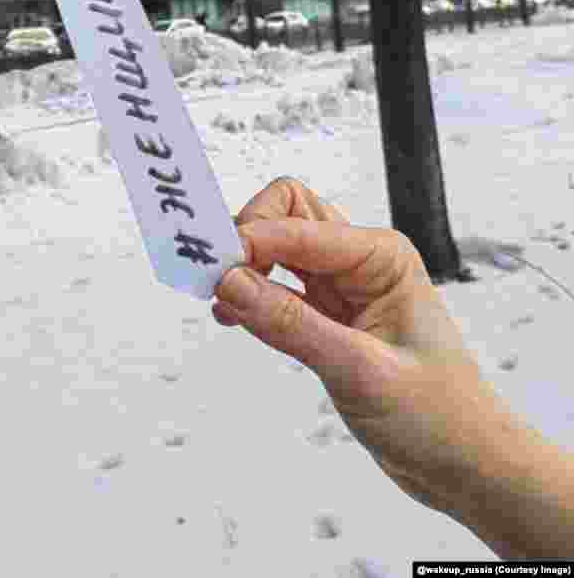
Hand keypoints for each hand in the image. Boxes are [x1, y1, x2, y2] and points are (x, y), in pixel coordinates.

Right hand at [212, 178, 510, 512]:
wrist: (467, 465)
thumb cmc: (439, 416)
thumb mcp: (360, 370)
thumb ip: (291, 324)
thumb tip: (230, 284)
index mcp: (381, 256)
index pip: (298, 222)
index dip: (251, 238)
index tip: (212, 264)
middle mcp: (360, 261)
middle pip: (285, 214)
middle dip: (245, 235)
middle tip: (212, 273)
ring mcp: (342, 288)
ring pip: (277, 248)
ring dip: (244, 264)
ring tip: (218, 298)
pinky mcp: (328, 317)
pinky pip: (277, 288)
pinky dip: (250, 295)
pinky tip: (233, 316)